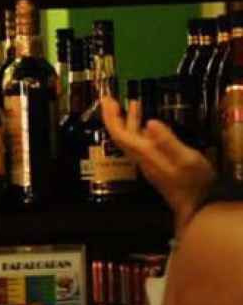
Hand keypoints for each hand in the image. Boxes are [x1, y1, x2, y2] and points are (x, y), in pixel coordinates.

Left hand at [100, 97, 213, 233]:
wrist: (198, 206)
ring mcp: (149, 161)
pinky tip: (149, 124)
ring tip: (132, 103)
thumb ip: (167, 141)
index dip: (111, 117)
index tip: (106, 100)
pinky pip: (142, 143)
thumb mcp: (186, 159)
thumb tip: (150, 122)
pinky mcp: (157, 164)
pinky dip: (142, 129)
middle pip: (122, 135)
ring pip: (133, 138)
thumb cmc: (194, 182)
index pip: (120, 134)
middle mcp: (142, 157)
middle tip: (111, 99)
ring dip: (130, 120)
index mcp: (145, 154)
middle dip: (115, 116)